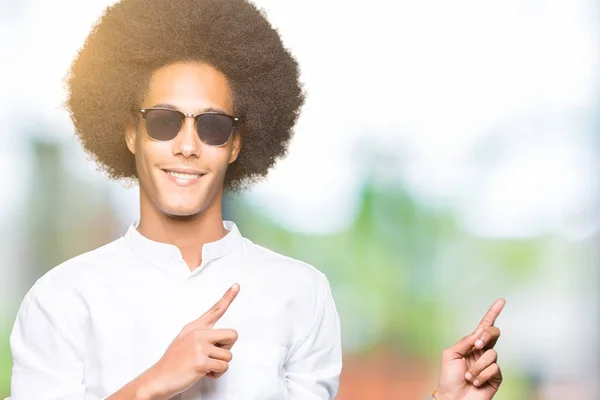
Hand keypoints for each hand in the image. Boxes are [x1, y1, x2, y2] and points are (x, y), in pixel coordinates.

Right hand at [136, 284, 240, 399]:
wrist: (158, 378)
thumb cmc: (173, 362)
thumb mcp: (184, 340)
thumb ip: (202, 334)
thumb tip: (219, 338)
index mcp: (195, 327)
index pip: (215, 310)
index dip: (228, 297)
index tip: (236, 286)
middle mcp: (198, 333)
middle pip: (232, 335)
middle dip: (226, 349)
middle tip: (212, 356)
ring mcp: (199, 347)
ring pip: (228, 356)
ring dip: (219, 365)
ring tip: (203, 366)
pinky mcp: (201, 362)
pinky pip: (223, 367)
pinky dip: (216, 374)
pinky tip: (203, 373)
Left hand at [435, 298, 504, 399]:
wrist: (453, 398)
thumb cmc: (448, 378)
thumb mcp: (450, 354)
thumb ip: (465, 342)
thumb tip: (478, 334)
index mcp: (471, 344)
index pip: (483, 326)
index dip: (493, 313)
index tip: (501, 301)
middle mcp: (482, 351)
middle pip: (493, 333)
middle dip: (486, 336)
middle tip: (476, 345)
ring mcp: (490, 363)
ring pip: (491, 354)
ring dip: (477, 366)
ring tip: (469, 377)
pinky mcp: (496, 376)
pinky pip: (494, 368)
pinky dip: (482, 375)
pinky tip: (476, 382)